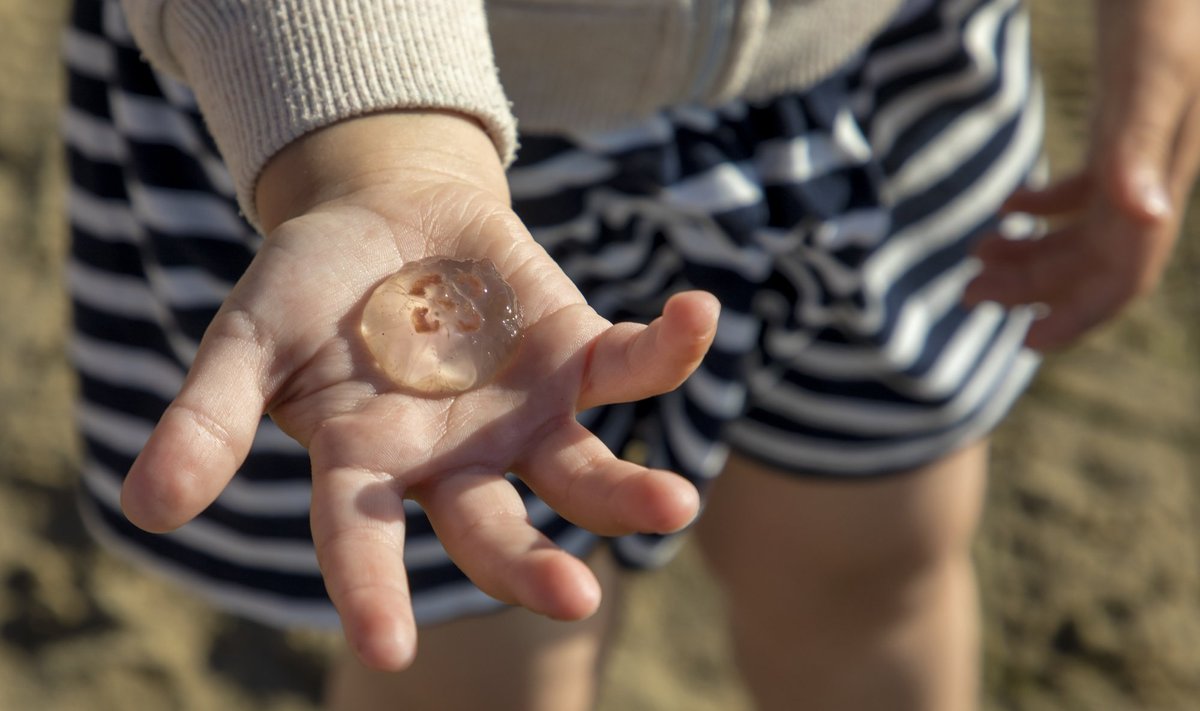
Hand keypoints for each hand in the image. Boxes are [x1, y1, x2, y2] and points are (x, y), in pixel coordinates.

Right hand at [118, 111, 718, 668]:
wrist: (387, 218)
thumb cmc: (309, 288)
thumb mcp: (248, 339)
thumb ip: (209, 416)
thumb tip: (147, 507)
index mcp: (369, 468)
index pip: (360, 541)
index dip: (371, 591)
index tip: (389, 649)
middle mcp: (458, 462)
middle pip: (496, 531)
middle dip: (531, 566)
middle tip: (572, 597)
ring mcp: (526, 417)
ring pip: (582, 471)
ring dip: (627, 491)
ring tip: (674, 504)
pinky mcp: (578, 357)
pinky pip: (633, 364)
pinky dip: (670, 347)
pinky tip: (700, 314)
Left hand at [964, 0, 1199, 350]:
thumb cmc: (1169, 1)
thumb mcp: (1150, 72)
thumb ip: (1139, 145)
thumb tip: (1144, 220)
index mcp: (1161, 176)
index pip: (1127, 272)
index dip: (1081, 315)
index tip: (1024, 344)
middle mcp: (1155, 172)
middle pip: (1096, 259)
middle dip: (1036, 288)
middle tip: (969, 298)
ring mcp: (1140, 148)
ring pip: (1088, 226)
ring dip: (1033, 251)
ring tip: (976, 260)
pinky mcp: (1124, 119)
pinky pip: (1088, 185)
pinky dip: (1044, 206)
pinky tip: (1008, 205)